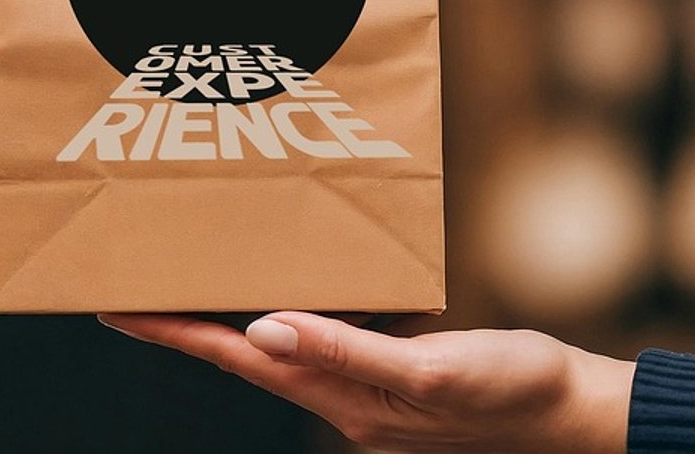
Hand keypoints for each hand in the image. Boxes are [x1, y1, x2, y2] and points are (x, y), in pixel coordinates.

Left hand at [100, 311, 633, 453]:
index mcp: (342, 399)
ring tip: (198, 278)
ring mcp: (368, 388)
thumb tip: (263, 331)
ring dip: (234, 317)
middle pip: (246, 355)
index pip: (237, 359)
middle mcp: (342, 397)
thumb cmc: (512, 390)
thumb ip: (348, 352)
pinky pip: (326, 338)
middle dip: (190, 324)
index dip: (175, 333)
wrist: (576, 416)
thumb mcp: (432, 370)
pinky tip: (296, 283)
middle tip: (140, 283)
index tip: (118, 306)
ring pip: (282, 346)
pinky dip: (294, 310)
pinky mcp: (395, 371)